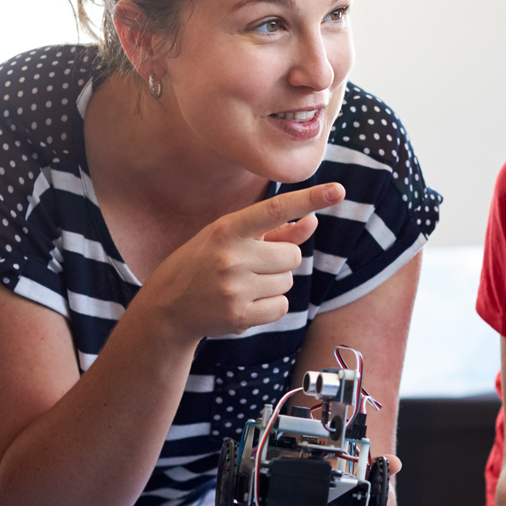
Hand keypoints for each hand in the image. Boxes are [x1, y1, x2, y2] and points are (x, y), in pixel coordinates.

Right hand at [135, 183, 343, 340]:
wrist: (167, 305)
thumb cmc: (204, 262)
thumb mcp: (230, 237)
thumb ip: (274, 231)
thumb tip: (313, 222)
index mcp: (228, 229)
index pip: (276, 209)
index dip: (310, 198)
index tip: (338, 190)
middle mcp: (231, 257)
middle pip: (292, 256)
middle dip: (281, 261)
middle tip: (254, 265)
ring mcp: (234, 289)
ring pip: (287, 282)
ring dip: (274, 283)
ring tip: (243, 284)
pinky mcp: (238, 316)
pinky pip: (281, 307)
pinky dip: (271, 305)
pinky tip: (246, 302)